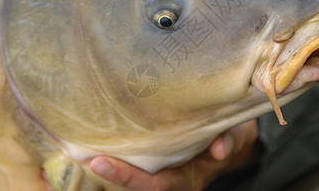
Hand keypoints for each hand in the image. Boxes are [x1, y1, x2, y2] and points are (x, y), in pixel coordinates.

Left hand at [90, 120, 259, 190]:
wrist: (233, 135)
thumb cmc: (234, 133)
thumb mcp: (238, 134)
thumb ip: (230, 140)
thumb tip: (218, 150)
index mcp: (190, 178)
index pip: (155, 185)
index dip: (129, 177)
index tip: (102, 163)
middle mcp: (173, 178)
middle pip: (137, 183)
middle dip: (110, 173)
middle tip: (82, 156)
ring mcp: (165, 168)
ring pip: (135, 172)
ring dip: (111, 164)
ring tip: (81, 147)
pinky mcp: (160, 156)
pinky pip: (138, 160)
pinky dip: (120, 153)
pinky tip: (98, 138)